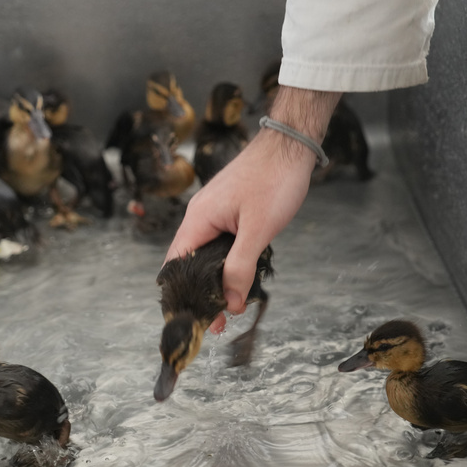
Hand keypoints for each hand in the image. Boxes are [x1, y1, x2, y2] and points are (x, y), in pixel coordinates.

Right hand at [164, 86, 339, 321]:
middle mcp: (200, 216)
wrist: (291, 144)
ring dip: (215, 280)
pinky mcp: (229, 210)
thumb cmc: (274, 178)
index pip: (175, 265)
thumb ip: (240, 266)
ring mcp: (214, 212)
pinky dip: (226, 263)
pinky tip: (239, 276)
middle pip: (188, 263)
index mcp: (198, 219)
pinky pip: (219, 243)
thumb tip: (230, 302)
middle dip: (200, 293)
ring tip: (229, 306)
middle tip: (217, 322)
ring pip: (205, 254)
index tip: (196, 320)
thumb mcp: (258, 229)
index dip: (182, 294)